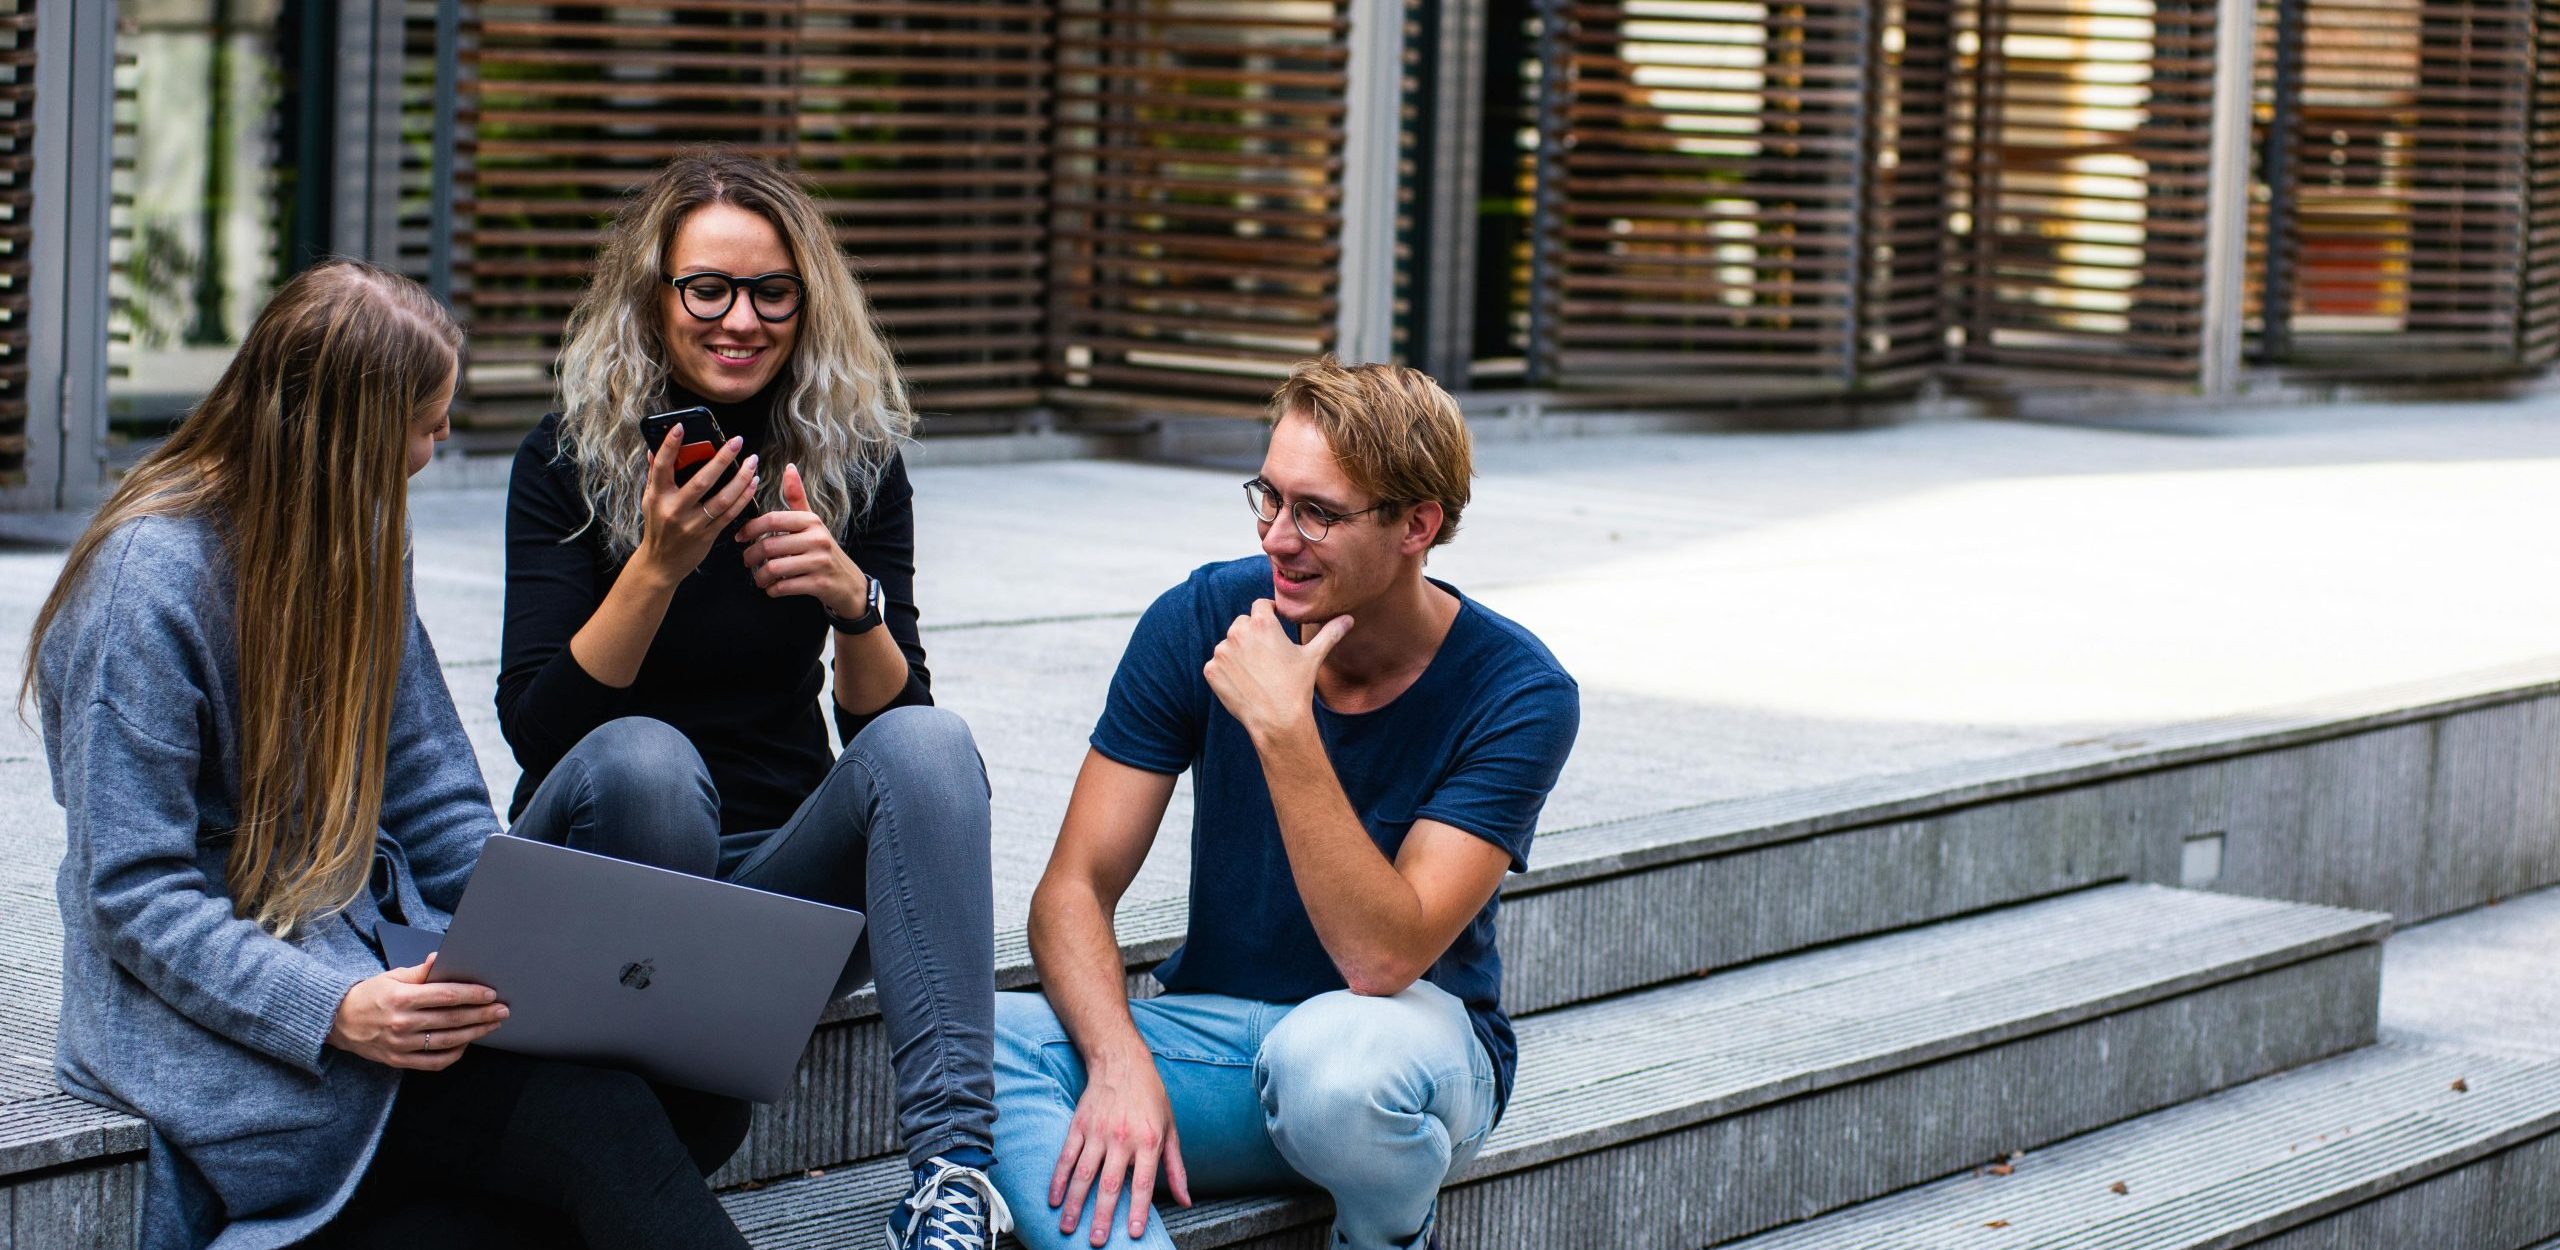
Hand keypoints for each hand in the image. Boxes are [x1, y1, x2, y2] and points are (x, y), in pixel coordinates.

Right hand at [326, 954, 507, 1071]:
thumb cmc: (368, 995)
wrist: (337, 1021)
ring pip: (448, 1041)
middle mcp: (402, 1023)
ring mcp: (401, 1045)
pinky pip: (434, 1062)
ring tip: (492, 1025)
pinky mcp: (399, 1060)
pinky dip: (454, 1054)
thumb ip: (420, 971)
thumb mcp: (392, 976)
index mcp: (401, 998)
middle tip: (503, 1010)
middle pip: (452, 1019)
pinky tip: (466, 1043)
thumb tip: (440, 958)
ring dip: (475, 1033)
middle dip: (482, 1014)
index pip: (445, 996)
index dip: (472, 995)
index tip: (491, 993)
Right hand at [634, 427, 759, 581]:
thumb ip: (654, 475)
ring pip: (722, 498)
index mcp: (658, 496)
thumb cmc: (657, 526)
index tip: (681, 426)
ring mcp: (692, 524)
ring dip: (741, 479)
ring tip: (752, 462)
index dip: (670, 446)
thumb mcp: (650, 500)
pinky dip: (743, 498)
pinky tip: (752, 484)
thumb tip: (653, 448)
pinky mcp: (707, 536)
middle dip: (722, 459)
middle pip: (702, 481)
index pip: (662, 466)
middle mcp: (674, 510)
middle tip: (737, 441)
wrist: (661, 564)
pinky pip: (730, 514)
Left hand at [736, 463, 867, 617]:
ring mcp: (819, 562)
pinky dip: (773, 590)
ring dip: (760, 576)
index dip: (750, 528)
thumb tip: (789, 467)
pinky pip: (784, 587)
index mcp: (811, 521)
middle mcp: (817, 539)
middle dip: (751, 556)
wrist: (849, 583)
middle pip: (769, 546)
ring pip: (774, 568)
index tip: (740, 537)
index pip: (773, 519)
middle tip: (747, 561)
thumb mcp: (812, 523)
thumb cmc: (823, 550)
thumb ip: (797, 497)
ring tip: (759, 577)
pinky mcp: (819, 584)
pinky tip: (772, 588)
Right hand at [1049, 1059, 1191, 1244]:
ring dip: (1075, 1204)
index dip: (1139, 1210)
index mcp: (1148, 1141)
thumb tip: (1185, 1200)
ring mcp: (1097, 1133)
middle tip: (1097, 1240)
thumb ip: (1176, 1168)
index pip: (1144, 1183)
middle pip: (1110, 1184)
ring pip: (1083, 1175)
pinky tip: (1054, 1199)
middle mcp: (1122, 1139)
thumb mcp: (1170, 1129)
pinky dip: (1059, 1180)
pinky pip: (1066, 1157)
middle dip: (1103, 1216)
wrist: (1122, 1062)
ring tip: (1068, 1227)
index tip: (1134, 1233)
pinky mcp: (1079, 1126)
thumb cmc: (1151, 1097)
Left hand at [1203, 600, 1349, 741]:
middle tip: (1267, 658)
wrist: (1277, 720)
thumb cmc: (1297, 687)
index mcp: (1262, 623)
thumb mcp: (1313, 657)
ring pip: (1229, 645)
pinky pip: (1217, 665)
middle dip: (1253, 636)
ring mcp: (1222, 652)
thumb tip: (1348, 619)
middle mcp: (1238, 632)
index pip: (1260, 605)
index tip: (1274, 627)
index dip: (1269, 615)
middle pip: (1243, 624)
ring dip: (1238, 654)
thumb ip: (1329, 633)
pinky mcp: (1211, 670)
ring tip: (1257, 674)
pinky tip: (1244, 684)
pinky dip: (1227, 672)